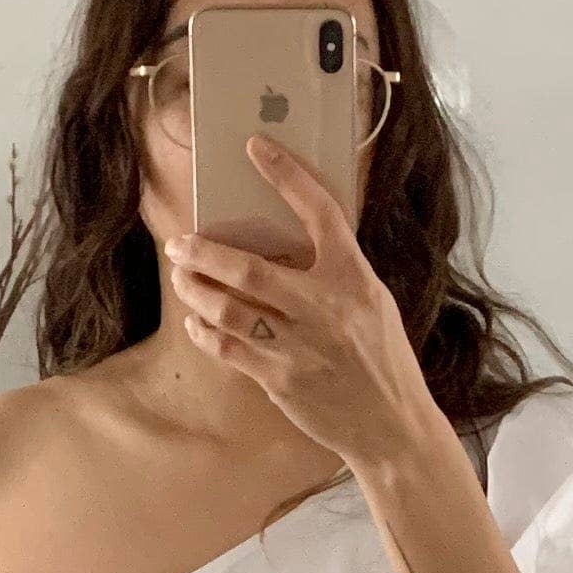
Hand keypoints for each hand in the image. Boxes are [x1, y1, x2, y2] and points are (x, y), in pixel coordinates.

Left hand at [161, 140, 435, 475]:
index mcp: (354, 278)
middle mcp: (327, 307)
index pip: (320, 212)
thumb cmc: (382, 359)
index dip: (287, 175)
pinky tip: (197, 323)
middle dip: (204, 252)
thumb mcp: (373, 303)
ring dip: (195, 290)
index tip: (256, 148)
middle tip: (179, 243)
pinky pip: (229, 348)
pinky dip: (206, 331)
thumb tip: (288, 244)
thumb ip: (337, 273)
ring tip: (181, 279)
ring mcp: (302, 346)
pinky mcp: (282, 380)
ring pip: (229, 309)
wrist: (393, 425)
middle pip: (250, 269)